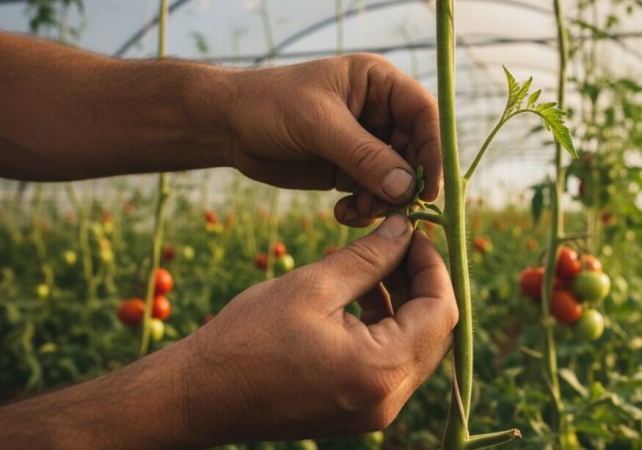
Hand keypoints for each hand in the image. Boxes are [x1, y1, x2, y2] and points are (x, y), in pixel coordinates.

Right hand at [178, 215, 457, 445]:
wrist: (201, 394)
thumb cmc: (247, 338)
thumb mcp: (313, 285)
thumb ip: (369, 257)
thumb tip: (405, 229)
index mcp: (379, 370)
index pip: (440, 312)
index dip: (433, 267)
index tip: (414, 234)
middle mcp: (387, 400)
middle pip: (435, 333)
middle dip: (422, 284)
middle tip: (399, 244)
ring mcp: (375, 412)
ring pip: (416, 348)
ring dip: (404, 303)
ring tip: (375, 265)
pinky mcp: (360, 411)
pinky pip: (392, 364)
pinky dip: (387, 327)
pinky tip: (361, 295)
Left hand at [223, 54, 441, 226]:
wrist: (227, 125)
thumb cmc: (270, 105)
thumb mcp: (318, 125)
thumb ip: (364, 156)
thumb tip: (408, 188)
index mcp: (380, 83)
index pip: (425, 115)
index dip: (434, 150)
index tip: (429, 187)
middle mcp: (380, 112)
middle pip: (416, 152)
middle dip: (406, 183)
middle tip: (392, 208)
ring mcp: (366, 143)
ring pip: (396, 179)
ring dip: (384, 201)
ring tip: (357, 209)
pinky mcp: (349, 170)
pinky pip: (373, 194)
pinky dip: (365, 208)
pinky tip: (342, 213)